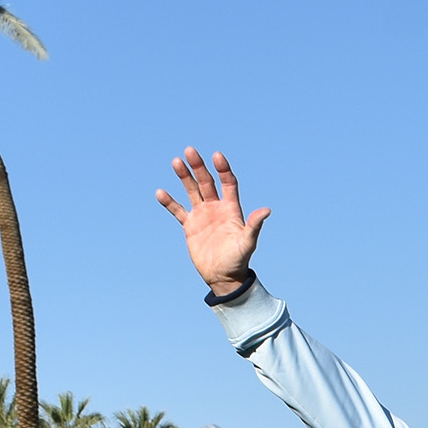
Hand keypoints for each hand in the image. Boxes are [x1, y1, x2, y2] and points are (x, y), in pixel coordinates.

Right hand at [157, 149, 269, 295]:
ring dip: (184, 177)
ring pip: (192, 191)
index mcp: (231, 208)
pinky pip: (178, 210)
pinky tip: (161, 192)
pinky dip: (169, 202)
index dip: (223, 169)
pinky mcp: (190, 226)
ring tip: (176, 162)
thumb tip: (266, 210)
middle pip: (207, 182)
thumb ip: (254, 225)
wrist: (223, 276)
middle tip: (189, 151)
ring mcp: (202, 215)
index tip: (216, 156)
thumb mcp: (247, 242)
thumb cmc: (238, 260)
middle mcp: (216, 207)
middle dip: (199, 167)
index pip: (228, 183)